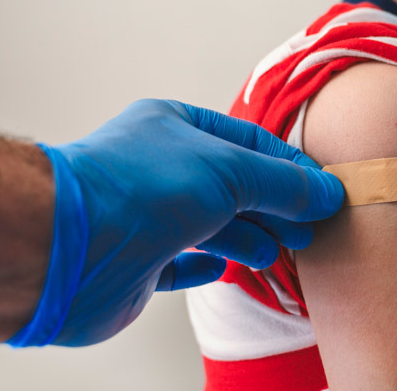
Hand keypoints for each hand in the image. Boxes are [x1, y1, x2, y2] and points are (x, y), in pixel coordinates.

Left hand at [8, 100, 344, 347]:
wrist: (67, 247)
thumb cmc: (140, 188)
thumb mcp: (229, 170)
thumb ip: (283, 184)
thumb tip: (329, 193)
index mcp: (175, 127)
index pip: (247, 141)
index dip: (289, 165)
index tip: (324, 189)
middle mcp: (159, 167)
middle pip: (232, 184)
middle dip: (275, 204)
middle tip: (312, 226)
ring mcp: (146, 216)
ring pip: (211, 224)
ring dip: (249, 236)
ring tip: (281, 250)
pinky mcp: (135, 265)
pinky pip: (178, 264)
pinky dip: (205, 266)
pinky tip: (224, 269)